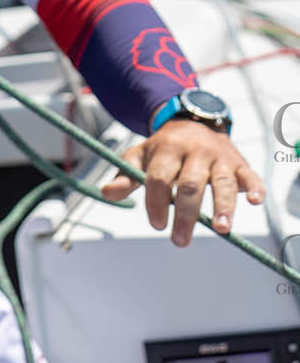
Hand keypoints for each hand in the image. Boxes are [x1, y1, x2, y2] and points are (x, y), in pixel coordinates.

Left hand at [100, 120, 265, 246]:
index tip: (157, 224)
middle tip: (180, 240)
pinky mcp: (239, 163)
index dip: (156, 201)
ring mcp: (219, 157)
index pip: (159, 178)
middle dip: (186, 214)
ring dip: (223, 206)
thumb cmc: (163, 149)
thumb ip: (125, 176)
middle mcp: (195, 152)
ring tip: (221, 229)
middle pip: (190, 184)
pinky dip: (255, 188)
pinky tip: (255, 201)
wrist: (193, 122)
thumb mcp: (139, 155)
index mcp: (167, 150)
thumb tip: (107, 193)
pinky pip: (250, 175)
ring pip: (222, 182)